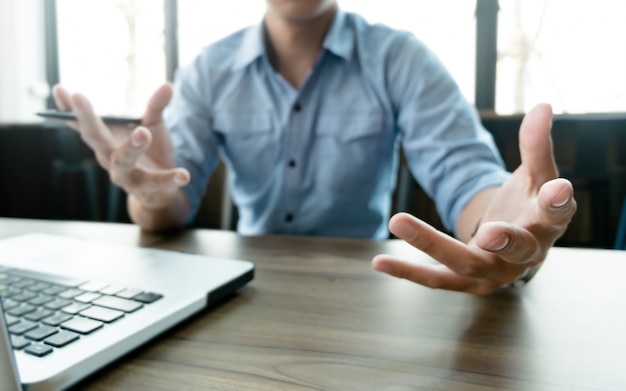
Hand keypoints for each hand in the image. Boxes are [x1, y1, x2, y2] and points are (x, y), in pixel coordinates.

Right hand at [52, 84, 189, 210]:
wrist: (160, 191)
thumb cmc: (149, 152)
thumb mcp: (153, 126)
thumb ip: (156, 107)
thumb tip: (168, 85)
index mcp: (106, 141)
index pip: (83, 123)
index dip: (68, 108)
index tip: (59, 89)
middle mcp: (109, 158)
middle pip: (94, 138)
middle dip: (87, 119)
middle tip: (79, 97)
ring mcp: (126, 175)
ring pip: (123, 162)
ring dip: (131, 146)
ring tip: (144, 132)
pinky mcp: (147, 189)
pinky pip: (158, 184)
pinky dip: (171, 179)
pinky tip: (184, 174)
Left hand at [372, 104, 576, 294]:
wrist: (516, 247)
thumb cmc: (529, 206)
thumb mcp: (536, 175)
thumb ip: (536, 145)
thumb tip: (543, 106)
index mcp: (547, 225)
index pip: (557, 214)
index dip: (557, 203)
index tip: (558, 188)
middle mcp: (526, 255)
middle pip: (515, 248)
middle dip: (503, 239)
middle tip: (488, 231)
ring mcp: (495, 273)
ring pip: (465, 264)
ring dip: (432, 244)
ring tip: (398, 220)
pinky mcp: (466, 282)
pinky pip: (436, 278)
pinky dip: (408, 272)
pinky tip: (380, 262)